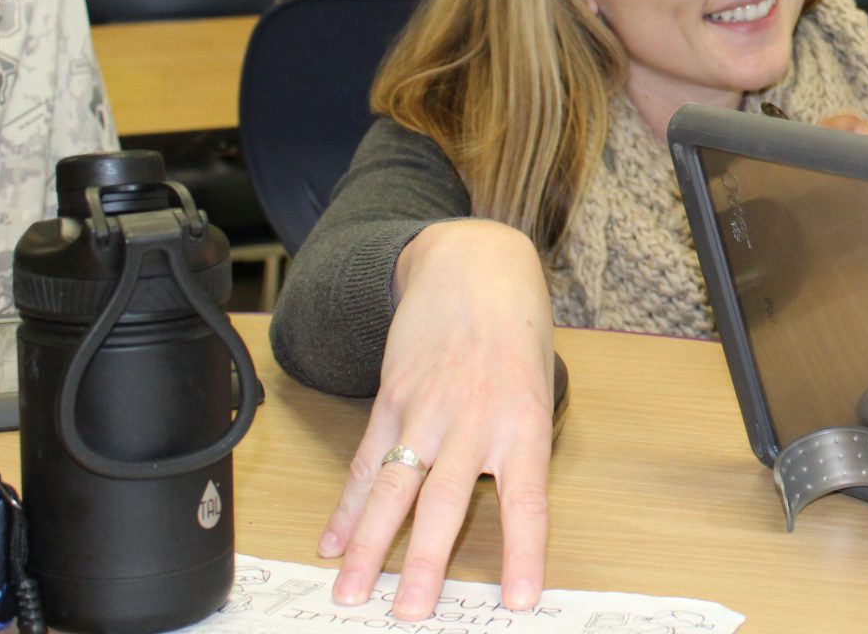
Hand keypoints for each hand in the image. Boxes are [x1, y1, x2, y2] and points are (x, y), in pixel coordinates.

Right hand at [325, 220, 554, 616]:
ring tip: (350, 593)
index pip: (527, 502)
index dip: (524, 553)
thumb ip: (516, 449)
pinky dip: (348, 506)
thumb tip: (500, 513)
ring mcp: (428, 411)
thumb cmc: (517, 335)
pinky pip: (366, 461)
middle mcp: (476, 422)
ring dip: (370, 546)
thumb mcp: (536, 390)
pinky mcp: (393, 399)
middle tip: (409, 613)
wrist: (475, 268)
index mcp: (524, 426)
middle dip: (424, 563)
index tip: (519, 601)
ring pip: (393, 489)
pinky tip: (331, 542)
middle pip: (445, 505)